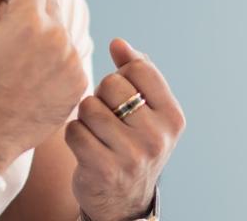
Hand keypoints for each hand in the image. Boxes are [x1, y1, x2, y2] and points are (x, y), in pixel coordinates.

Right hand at [0, 0, 88, 165]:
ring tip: (18, 66)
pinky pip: (69, 56)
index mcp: (30, 19)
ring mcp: (72, 61)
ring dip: (42, 38)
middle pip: (49, 3)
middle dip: (28, 14)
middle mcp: (58, 37)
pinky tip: (32, 80)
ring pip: (59, 31)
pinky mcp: (80, 81)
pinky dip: (54, 62)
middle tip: (7, 44)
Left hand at [66, 39, 184, 220]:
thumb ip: (137, 73)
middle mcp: (157, 137)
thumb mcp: (147, 111)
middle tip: (107, 116)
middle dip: (102, 95)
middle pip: (112, 84)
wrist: (124, 202)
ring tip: (95, 131)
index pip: (139, 69)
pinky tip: (85, 146)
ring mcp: (131, 155)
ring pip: (89, 106)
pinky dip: (74, 135)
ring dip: (85, 116)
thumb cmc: (133, 144)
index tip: (122, 94)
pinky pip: (74, 130)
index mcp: (173, 117)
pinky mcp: (103, 169)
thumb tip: (118, 43)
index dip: (122, 75)